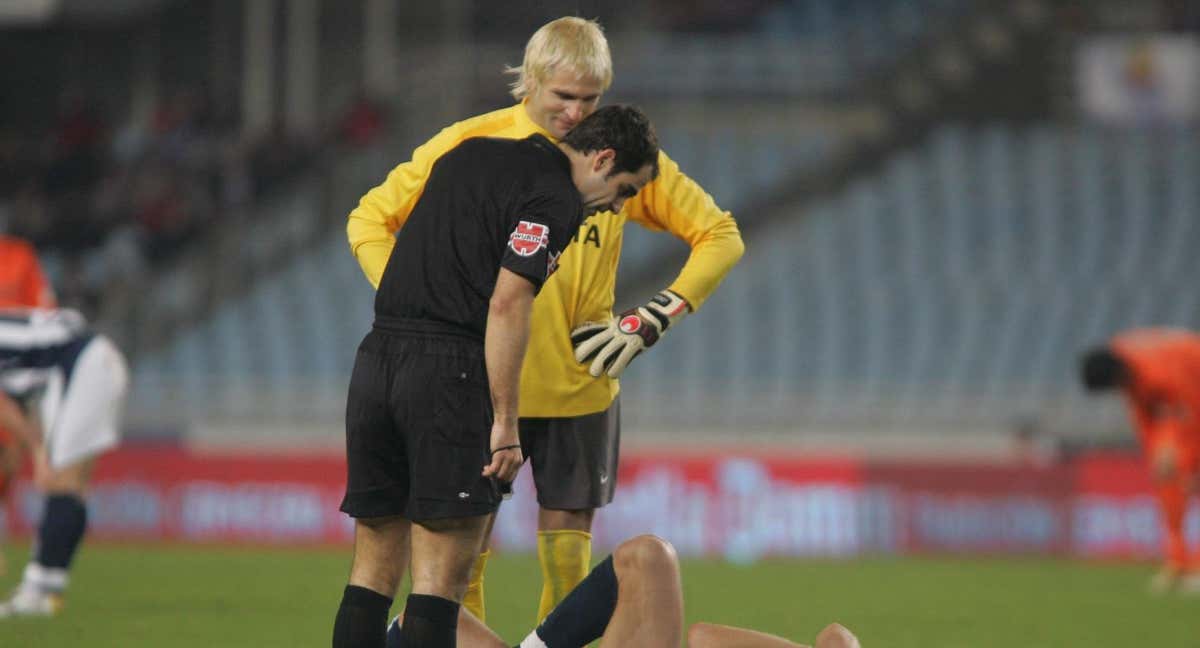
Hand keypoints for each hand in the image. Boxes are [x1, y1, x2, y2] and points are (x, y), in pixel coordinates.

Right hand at [482, 419, 522, 484]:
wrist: (506, 424)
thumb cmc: (506, 436)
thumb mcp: (510, 451)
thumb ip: (506, 460)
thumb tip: (496, 470)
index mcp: (518, 461)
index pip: (511, 477)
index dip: (502, 478)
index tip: (495, 475)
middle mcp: (515, 462)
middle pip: (505, 478)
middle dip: (495, 477)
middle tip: (489, 472)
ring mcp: (508, 459)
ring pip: (499, 475)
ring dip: (491, 475)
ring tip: (486, 470)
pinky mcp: (500, 455)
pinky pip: (493, 469)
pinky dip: (487, 472)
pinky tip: (484, 470)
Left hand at [571, 290, 689, 377]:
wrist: (656, 316)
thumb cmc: (638, 322)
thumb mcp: (621, 322)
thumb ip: (611, 331)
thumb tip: (601, 341)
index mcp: (611, 325)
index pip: (593, 329)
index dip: (581, 334)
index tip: (571, 340)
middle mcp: (615, 330)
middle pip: (597, 340)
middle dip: (586, 350)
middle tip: (577, 359)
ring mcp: (625, 337)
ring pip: (608, 350)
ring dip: (600, 362)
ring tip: (594, 373)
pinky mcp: (635, 344)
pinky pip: (623, 357)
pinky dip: (617, 366)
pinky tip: (612, 374)